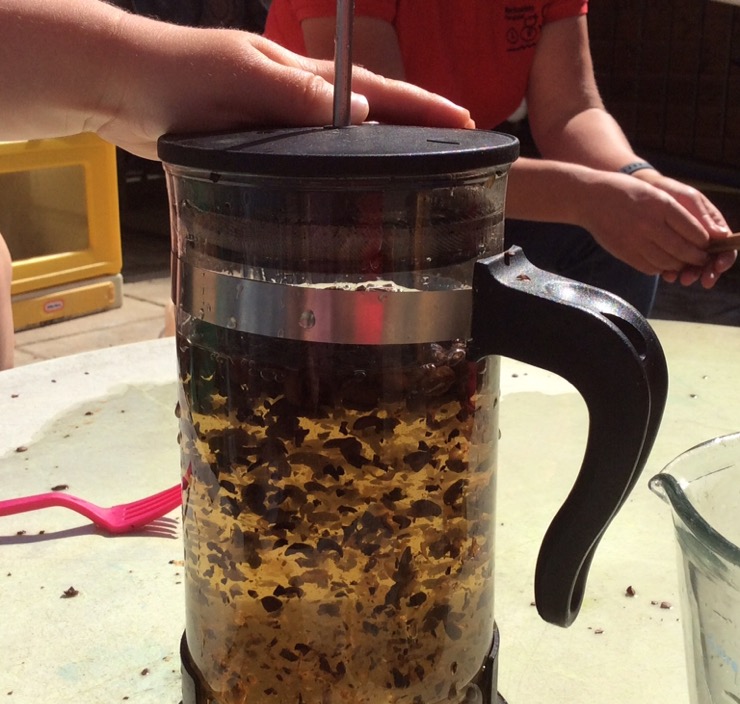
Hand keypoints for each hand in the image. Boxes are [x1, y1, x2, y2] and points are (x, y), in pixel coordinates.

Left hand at [98, 26, 473, 158]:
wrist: (120, 85)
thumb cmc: (177, 73)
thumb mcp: (241, 75)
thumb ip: (297, 95)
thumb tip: (364, 114)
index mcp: (298, 75)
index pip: (375, 89)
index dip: (420, 106)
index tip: (463, 123)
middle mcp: (294, 99)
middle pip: (367, 114)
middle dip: (413, 130)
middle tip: (454, 154)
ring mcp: (276, 124)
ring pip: (339, 143)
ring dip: (379, 156)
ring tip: (413, 179)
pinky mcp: (253, 148)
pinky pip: (307, 163)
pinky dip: (335, 174)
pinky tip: (345, 193)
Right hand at [580, 171, 735, 287]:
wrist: (591, 198)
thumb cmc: (625, 192)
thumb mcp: (653, 193)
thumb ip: (672, 212)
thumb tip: (694, 234)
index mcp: (661, 204)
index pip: (692, 230)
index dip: (703, 241)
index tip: (707, 245)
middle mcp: (650, 223)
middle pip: (682, 249)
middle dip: (695, 257)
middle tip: (700, 259)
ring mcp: (636, 240)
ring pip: (666, 261)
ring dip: (678, 265)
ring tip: (682, 263)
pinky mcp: (624, 252)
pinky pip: (648, 267)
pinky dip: (659, 268)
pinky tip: (662, 264)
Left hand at [636, 172, 736, 287]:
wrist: (645, 193)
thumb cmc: (672, 193)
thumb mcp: (689, 200)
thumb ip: (704, 217)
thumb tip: (723, 235)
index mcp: (712, 227)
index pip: (726, 247)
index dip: (725, 259)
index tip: (719, 266)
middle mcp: (701, 241)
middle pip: (711, 262)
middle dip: (709, 272)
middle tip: (705, 281)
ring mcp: (685, 248)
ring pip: (693, 268)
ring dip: (692, 275)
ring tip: (684, 279)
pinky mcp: (668, 253)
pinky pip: (674, 268)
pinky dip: (673, 273)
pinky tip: (669, 275)